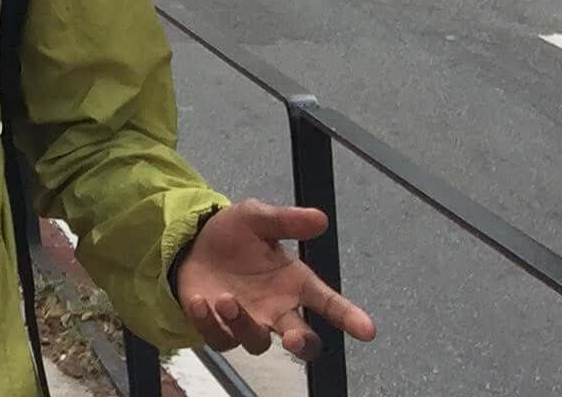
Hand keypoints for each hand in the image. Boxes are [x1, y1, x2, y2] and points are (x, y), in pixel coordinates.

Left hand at [172, 200, 376, 359]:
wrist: (193, 241)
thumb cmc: (234, 234)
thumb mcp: (256, 217)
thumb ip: (286, 220)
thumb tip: (320, 218)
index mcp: (294, 282)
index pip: (328, 302)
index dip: (348, 316)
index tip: (367, 330)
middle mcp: (276, 310)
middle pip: (302, 341)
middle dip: (301, 344)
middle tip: (294, 338)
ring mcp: (249, 323)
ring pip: (257, 343)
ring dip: (243, 324)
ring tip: (226, 298)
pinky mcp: (220, 330)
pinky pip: (220, 339)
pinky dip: (211, 324)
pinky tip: (200, 302)